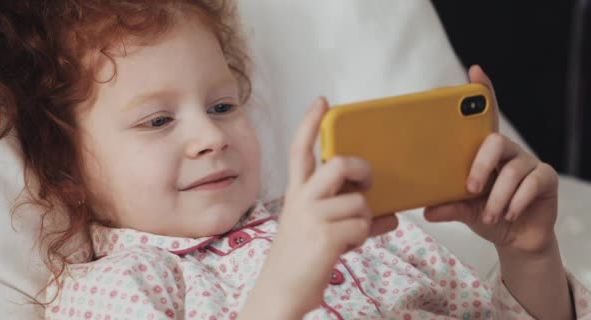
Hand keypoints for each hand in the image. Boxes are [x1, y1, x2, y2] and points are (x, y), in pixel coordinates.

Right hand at [251, 97, 397, 316]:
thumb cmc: (301, 256)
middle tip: (368, 181)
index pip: (300, 149)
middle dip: (362, 168)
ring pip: (359, 201)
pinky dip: (363, 236)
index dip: (310, 122)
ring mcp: (312, 216)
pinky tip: (348, 244)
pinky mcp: (325, 235)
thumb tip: (392, 214)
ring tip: (350, 232)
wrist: (282, 290)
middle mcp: (302, 199)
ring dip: (363, 219)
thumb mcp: (315, 227)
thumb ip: (346, 213)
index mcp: (297, 193)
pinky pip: (363, 225)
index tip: (323, 101)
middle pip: (338, 163)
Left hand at [423, 66, 558, 255]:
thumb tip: (427, 210)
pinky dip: (516, 201)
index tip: (474, 71)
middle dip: (481, 165)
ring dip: (497, 196)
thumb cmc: (486, 214)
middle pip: (495, 141)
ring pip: (512, 170)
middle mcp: (507, 151)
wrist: (515, 238)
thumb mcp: (463, 210)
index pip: (484, 117)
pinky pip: (532, 183)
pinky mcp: (546, 178)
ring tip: (489, 215)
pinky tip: (507, 214)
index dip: (483, 92)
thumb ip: (448, 206)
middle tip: (470, 188)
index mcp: (485, 152)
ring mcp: (529, 163)